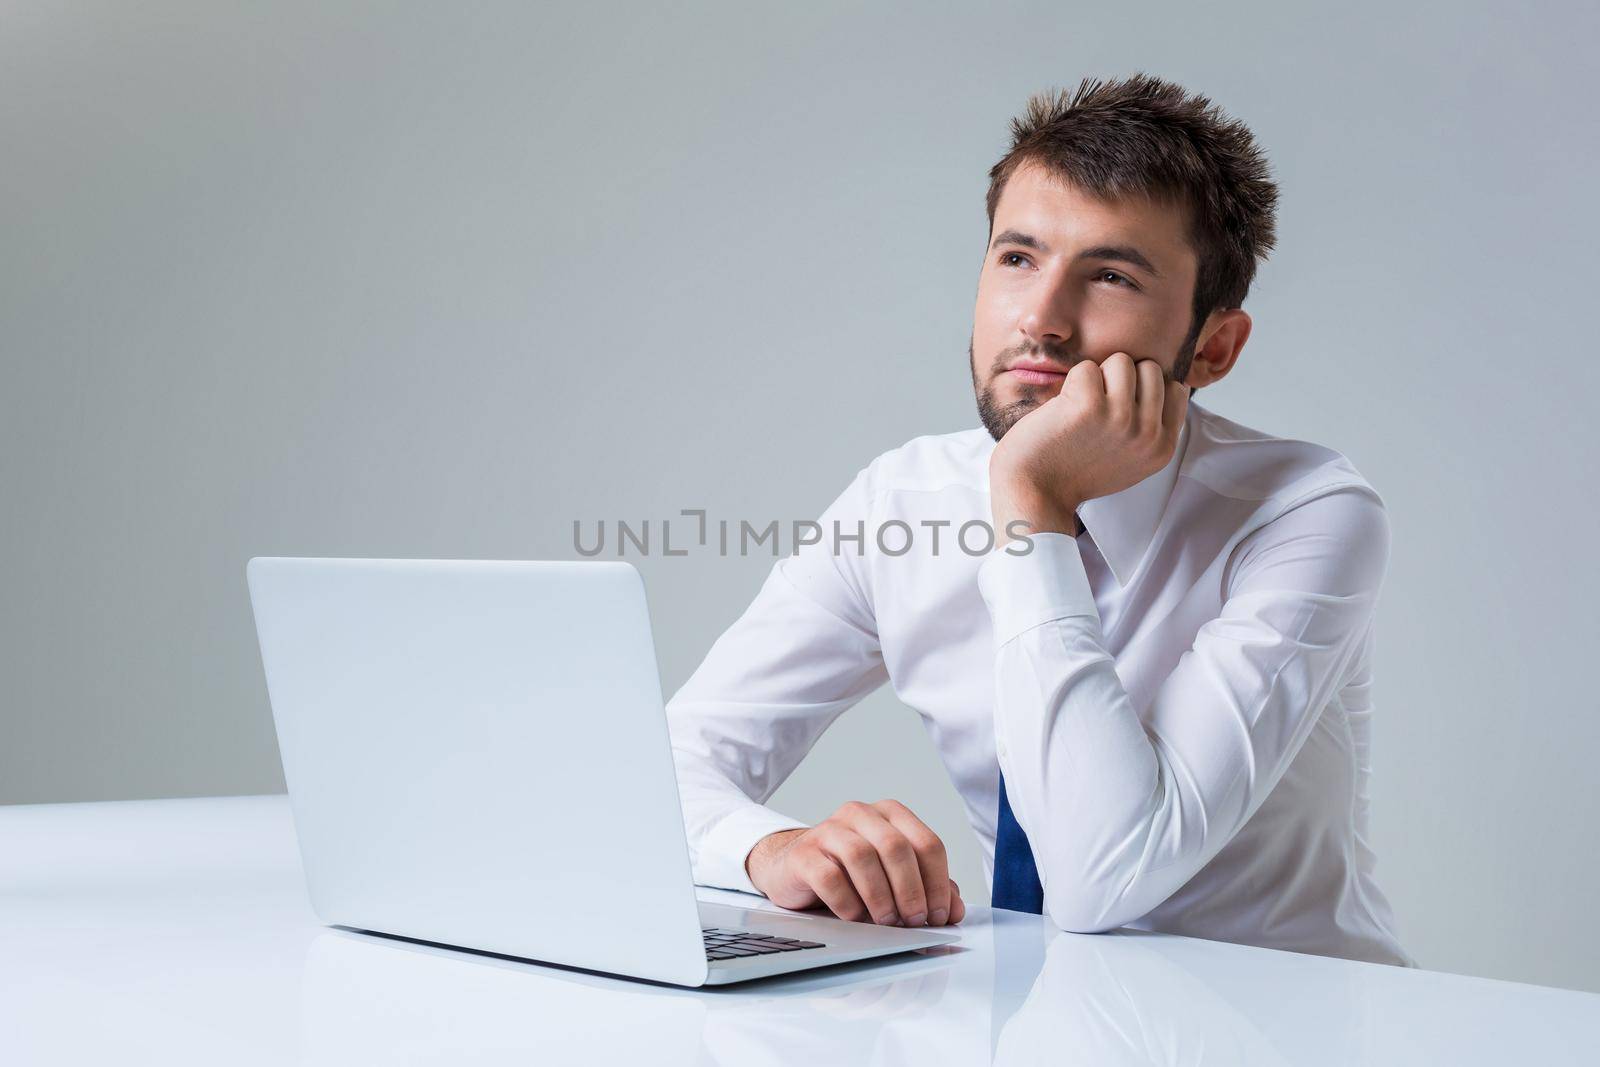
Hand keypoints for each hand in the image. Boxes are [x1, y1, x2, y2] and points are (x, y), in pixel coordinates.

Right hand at [745, 799, 965, 926]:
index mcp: (889, 815)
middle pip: (896, 847)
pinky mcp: (803, 854)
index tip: (940, 916)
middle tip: (915, 921)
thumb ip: (927, 888)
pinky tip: (855, 918)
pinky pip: (829, 876)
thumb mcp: (892, 878)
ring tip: (886, 922)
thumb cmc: (850, 874)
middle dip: (911, 890)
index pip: (927, 843)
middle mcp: (860, 815)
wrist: (794, 870)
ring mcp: (828, 830)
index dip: (938, 883)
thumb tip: (955, 909)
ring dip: (881, 896)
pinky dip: (848, 903)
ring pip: (863, 856)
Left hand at [989, 352, 1186, 541]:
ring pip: (1121, 361)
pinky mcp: (1090, 405)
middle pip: (1150, 368)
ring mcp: (1121, 418)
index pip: (1175, 389)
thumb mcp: (1131, 460)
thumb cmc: (1075, 472)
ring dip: (1097, 377)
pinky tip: (1063, 410)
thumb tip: (1169, 382)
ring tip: (1081, 406)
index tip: (1120, 406)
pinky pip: (1086, 367)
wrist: (1034, 493)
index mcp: (1162, 447)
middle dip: (1122, 378)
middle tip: (1097, 407)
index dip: (1145, 388)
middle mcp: (1148, 434)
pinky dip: (1070, 382)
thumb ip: (1152, 427)